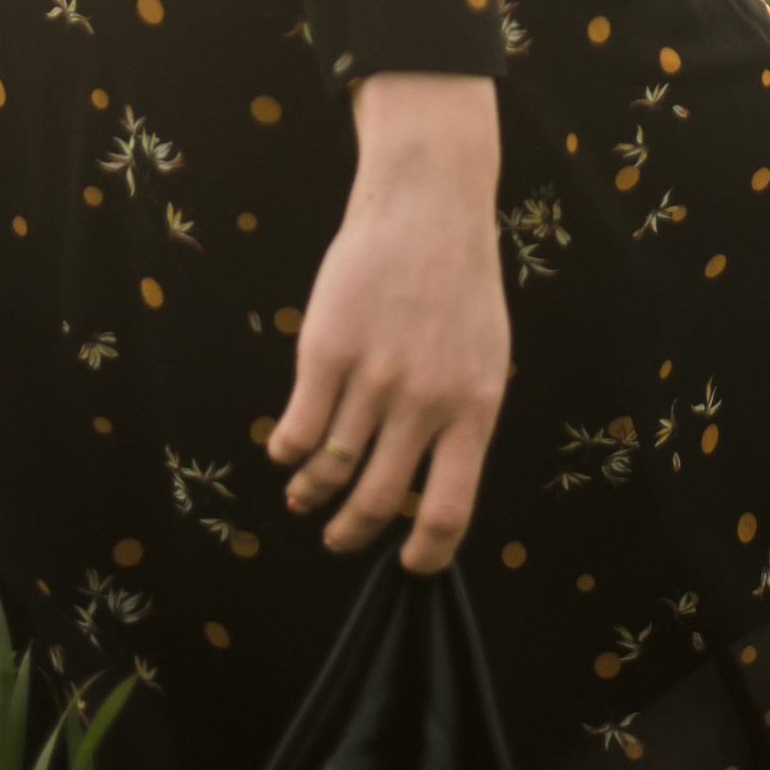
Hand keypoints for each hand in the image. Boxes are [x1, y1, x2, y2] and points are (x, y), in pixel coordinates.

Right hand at [266, 73, 508, 573]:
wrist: (428, 203)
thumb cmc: (459, 283)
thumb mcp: (483, 357)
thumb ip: (460, 421)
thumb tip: (427, 490)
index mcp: (473, 409)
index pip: (449, 511)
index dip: (425, 554)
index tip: (407, 566)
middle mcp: (423, 403)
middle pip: (376, 501)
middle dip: (351, 534)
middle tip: (338, 539)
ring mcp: (373, 378)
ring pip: (328, 472)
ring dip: (310, 495)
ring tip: (304, 497)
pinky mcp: (326, 352)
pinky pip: (296, 431)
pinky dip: (285, 453)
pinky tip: (286, 450)